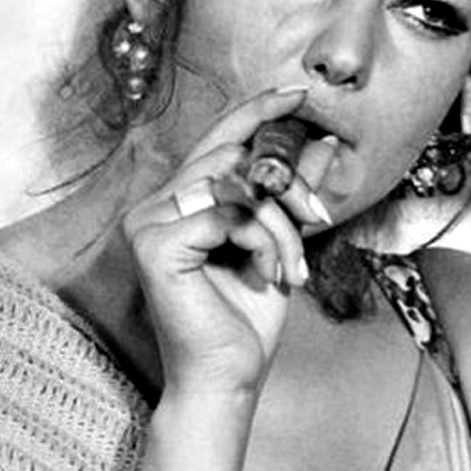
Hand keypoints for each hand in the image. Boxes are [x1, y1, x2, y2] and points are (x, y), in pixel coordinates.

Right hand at [123, 86, 335, 398]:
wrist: (229, 379)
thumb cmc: (248, 317)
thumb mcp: (282, 243)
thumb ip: (293, 192)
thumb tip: (323, 141)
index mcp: (179, 202)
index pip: (218, 141)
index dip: (256, 111)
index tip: (299, 92)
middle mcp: (155, 204)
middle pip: (231, 158)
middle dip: (287, 185)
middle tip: (320, 213)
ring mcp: (147, 222)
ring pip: (234, 186)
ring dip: (280, 224)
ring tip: (294, 268)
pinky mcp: (153, 244)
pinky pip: (228, 216)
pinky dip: (264, 243)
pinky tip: (274, 277)